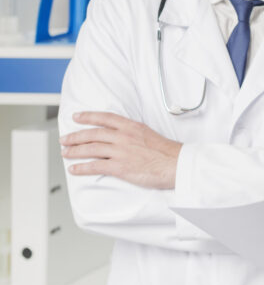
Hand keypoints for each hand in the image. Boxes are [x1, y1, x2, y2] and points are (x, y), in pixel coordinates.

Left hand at [60, 112, 181, 189]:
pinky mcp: (120, 167)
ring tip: (66, 153)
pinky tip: (74, 168)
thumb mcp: (150, 134)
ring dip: (75, 151)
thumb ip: (135, 134)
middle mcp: (124, 136)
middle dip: (76, 136)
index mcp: (132, 127)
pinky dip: (82, 167)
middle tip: (65, 139)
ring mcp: (121, 151)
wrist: (176, 164)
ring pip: (91, 148)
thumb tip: (124, 138)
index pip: (105, 118)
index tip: (77, 117)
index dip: (88, 116)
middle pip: (93, 134)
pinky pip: (95, 166)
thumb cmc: (168, 153)